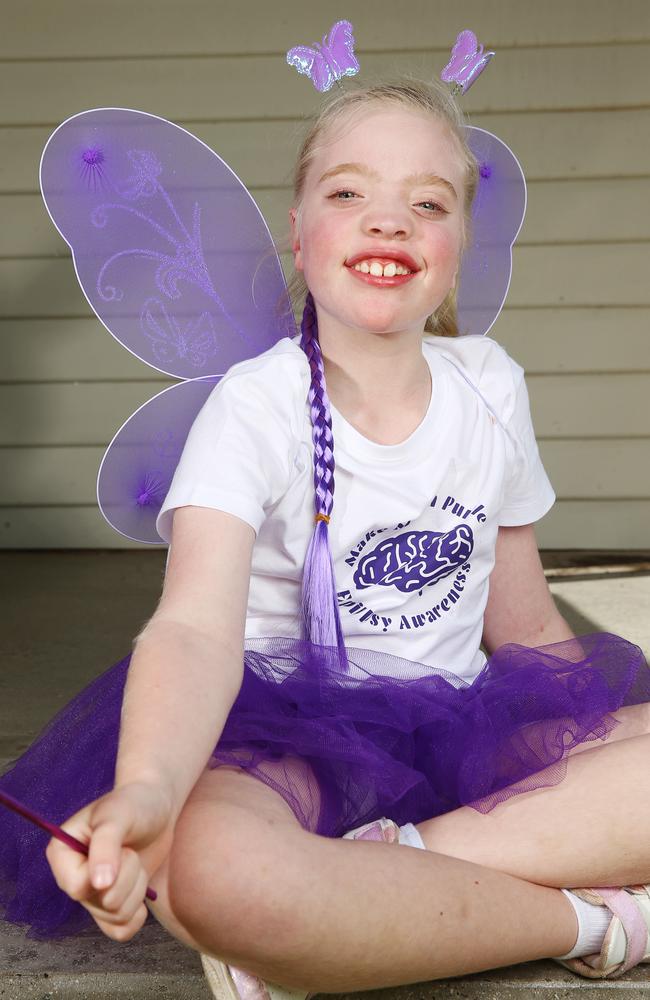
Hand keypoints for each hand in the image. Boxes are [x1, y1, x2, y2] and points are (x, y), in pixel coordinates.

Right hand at [46, 781, 174, 941]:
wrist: (156, 806)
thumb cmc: (133, 804)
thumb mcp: (117, 816)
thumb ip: (105, 848)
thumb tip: (98, 886)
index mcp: (61, 853)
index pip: (77, 887)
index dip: (107, 874)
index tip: (122, 849)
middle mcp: (71, 877)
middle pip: (100, 904)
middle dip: (128, 878)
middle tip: (131, 851)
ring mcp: (92, 894)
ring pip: (115, 918)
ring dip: (137, 890)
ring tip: (136, 862)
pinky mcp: (112, 904)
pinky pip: (120, 931)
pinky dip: (137, 916)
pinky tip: (143, 892)